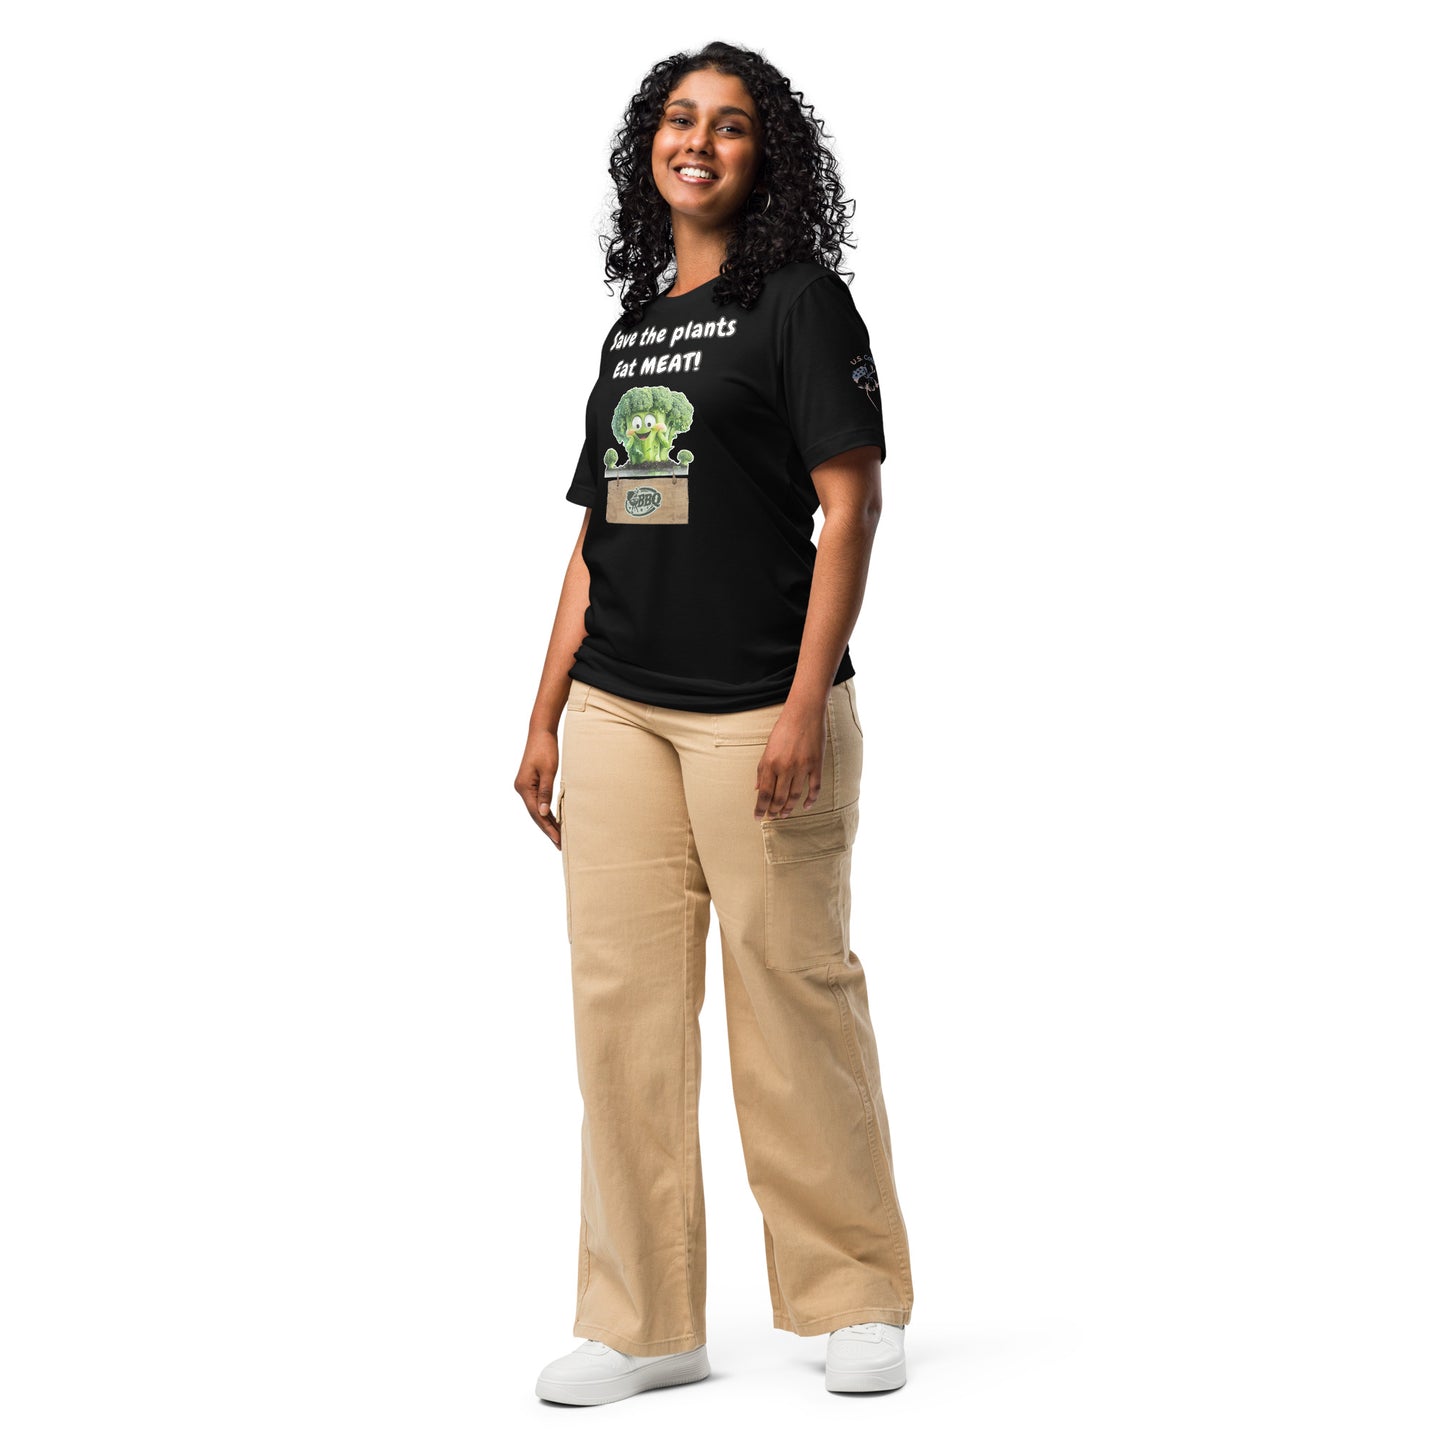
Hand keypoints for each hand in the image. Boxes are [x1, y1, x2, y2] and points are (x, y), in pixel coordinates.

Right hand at [515, 731, 561, 847]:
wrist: (541, 733)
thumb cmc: (546, 749)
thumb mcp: (548, 771)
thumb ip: (545, 792)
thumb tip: (544, 812)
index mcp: (524, 788)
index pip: (537, 814)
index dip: (548, 828)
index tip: (558, 840)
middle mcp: (521, 789)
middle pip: (536, 815)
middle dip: (548, 830)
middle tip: (560, 845)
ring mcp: (525, 787)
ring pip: (537, 810)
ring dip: (547, 823)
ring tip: (559, 837)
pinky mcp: (530, 784)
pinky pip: (538, 802)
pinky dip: (546, 812)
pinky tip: (554, 820)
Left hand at [754, 704, 825, 819]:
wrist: (804, 713)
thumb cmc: (783, 729)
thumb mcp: (768, 748)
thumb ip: (762, 770)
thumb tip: (757, 788)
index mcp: (770, 763)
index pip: (764, 793)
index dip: (760, 808)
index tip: (758, 817)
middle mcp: (785, 767)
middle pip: (779, 798)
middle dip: (774, 811)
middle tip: (772, 817)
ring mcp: (802, 767)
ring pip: (795, 796)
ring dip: (789, 808)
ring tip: (785, 814)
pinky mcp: (816, 765)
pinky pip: (814, 788)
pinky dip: (810, 800)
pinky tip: (806, 806)